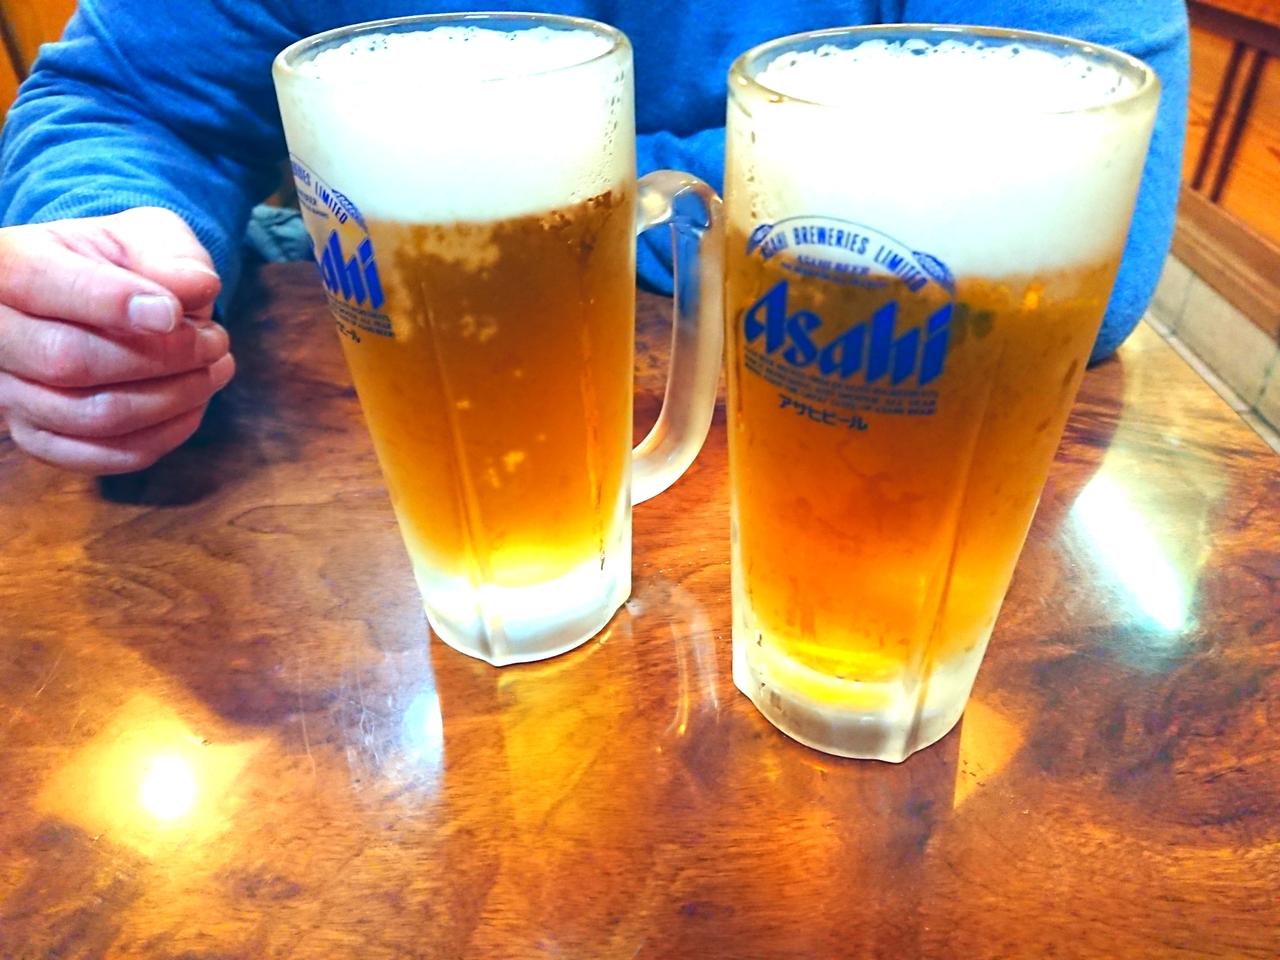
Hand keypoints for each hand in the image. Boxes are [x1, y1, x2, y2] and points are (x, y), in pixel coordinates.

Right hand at [0, 207, 232, 474]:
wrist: (111, 297)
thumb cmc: (129, 261)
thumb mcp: (151, 236)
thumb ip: (170, 255)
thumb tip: (196, 288)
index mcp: (6, 264)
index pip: (40, 284)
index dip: (112, 302)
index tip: (173, 313)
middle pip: (69, 360)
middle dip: (160, 356)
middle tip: (216, 342)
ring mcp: (9, 392)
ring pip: (91, 415)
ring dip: (171, 398)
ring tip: (216, 369)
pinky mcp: (38, 436)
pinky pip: (98, 456)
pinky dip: (159, 436)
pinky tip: (193, 406)